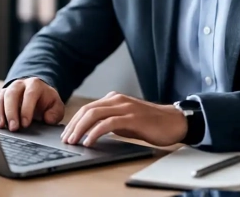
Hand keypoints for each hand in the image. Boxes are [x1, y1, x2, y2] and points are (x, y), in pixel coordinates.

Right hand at [0, 77, 64, 131]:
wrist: (37, 95)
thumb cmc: (46, 102)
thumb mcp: (56, 106)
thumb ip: (55, 113)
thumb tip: (47, 119)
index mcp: (35, 85)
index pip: (29, 95)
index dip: (26, 109)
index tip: (26, 124)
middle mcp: (20, 84)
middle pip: (12, 94)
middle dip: (11, 112)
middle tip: (13, 128)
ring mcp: (8, 89)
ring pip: (0, 97)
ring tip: (1, 126)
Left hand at [60, 91, 186, 147]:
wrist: (173, 121)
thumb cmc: (150, 122)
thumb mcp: (126, 120)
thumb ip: (110, 120)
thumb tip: (92, 131)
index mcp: (114, 98)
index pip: (87, 108)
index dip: (74, 121)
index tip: (67, 133)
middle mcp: (117, 99)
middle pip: (87, 110)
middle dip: (73, 125)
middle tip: (66, 139)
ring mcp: (124, 107)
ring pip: (94, 114)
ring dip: (80, 129)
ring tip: (73, 141)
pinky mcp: (132, 118)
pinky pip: (107, 124)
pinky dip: (95, 132)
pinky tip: (89, 141)